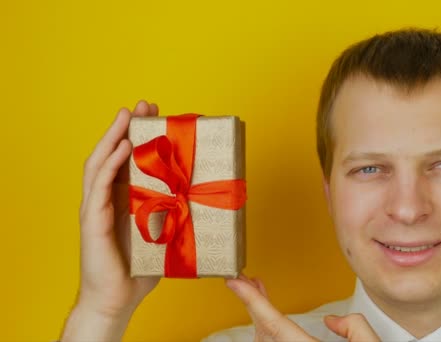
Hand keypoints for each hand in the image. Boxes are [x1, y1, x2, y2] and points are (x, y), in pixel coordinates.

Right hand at [61, 100, 159, 340]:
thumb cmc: (142, 268)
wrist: (119, 299)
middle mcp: (105, 198)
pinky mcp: (93, 220)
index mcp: (121, 199)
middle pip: (112, 154)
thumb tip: (210, 200)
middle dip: (127, 127)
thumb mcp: (165, 234)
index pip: (127, 160)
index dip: (138, 135)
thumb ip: (178, 214)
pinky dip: (110, 164)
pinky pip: (99, 187)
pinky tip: (122, 148)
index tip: (156, 115)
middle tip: (146, 104)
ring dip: (114, 136)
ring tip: (129, 114)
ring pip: (101, 163)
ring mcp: (96, 208)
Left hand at [226, 275, 379, 341]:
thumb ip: (354, 327)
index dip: (252, 301)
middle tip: (245, 283)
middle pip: (264, 333)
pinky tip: (269, 327)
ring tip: (259, 299)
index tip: (235, 284)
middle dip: (253, 305)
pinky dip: (268, 338)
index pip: (274, 323)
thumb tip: (332, 322)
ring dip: (260, 322)